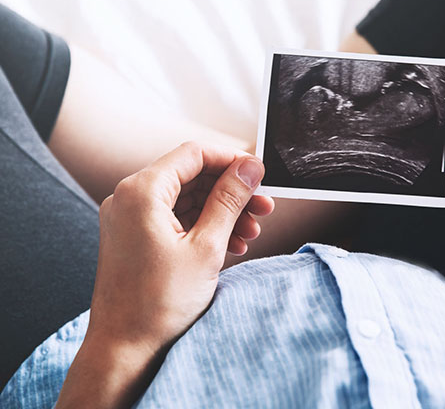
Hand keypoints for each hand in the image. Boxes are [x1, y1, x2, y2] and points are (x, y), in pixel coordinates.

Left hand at [57, 142, 273, 407]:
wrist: (124, 349)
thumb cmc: (157, 304)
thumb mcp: (206, 246)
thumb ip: (230, 200)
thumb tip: (250, 167)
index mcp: (142, 192)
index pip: (194, 154)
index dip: (231, 160)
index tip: (258, 174)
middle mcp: (130, 198)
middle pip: (192, 176)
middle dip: (231, 192)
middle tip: (262, 207)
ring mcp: (130, 217)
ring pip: (187, 198)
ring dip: (221, 211)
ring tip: (251, 231)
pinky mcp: (135, 235)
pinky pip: (176, 218)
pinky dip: (204, 226)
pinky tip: (231, 243)